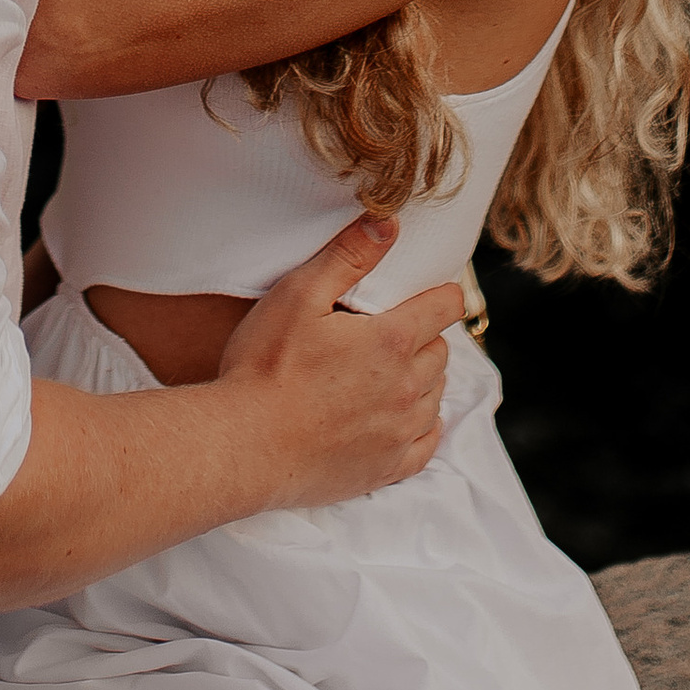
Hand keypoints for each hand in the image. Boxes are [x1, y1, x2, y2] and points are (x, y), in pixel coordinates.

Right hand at [217, 214, 465, 507]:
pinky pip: (427, 442)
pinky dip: (423, 424)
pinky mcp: (387, 467)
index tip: (429, 293)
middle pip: (441, 350)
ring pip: (436, 394)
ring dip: (423, 378)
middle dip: (424, 335)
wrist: (243, 446)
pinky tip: (404, 417)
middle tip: (391, 330)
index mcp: (393, 340)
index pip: (446, 306)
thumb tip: (389, 222)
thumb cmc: (265, 367)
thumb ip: (348, 255)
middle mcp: (408, 387)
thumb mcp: (299, 295)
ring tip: (389, 370)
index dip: (440, 293)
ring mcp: (400, 431)